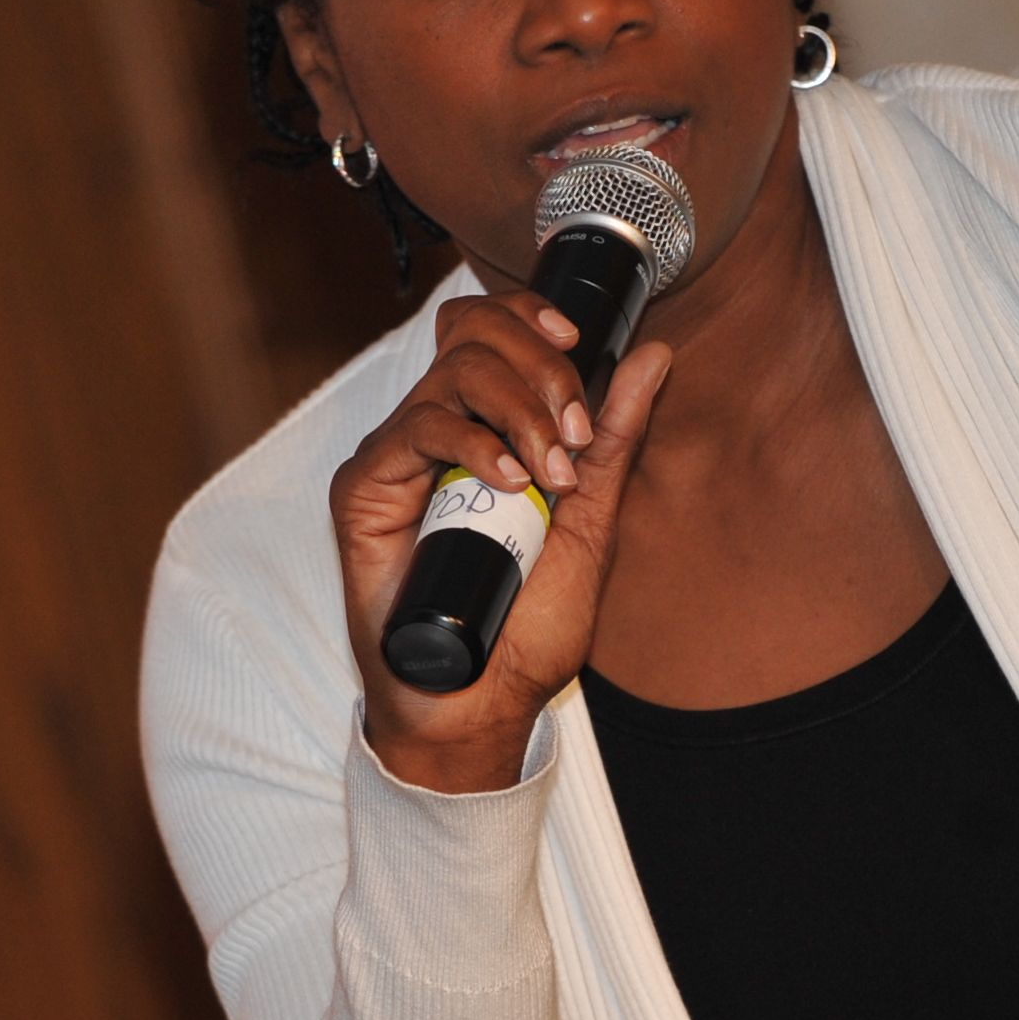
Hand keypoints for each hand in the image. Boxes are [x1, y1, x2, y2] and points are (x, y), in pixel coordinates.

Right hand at [333, 291, 672, 792]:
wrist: (482, 702)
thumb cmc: (527, 623)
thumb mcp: (591, 519)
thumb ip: (614, 438)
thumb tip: (653, 355)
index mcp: (483, 426)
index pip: (491, 329)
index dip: (530, 317)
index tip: (577, 341)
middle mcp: (435, 430)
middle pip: (472, 333)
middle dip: (540, 367)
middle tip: (574, 433)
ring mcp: (397, 457)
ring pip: (451, 373)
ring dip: (519, 410)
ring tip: (550, 472)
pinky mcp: (365, 490)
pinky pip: (414, 430)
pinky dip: (471, 443)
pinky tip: (508, 480)